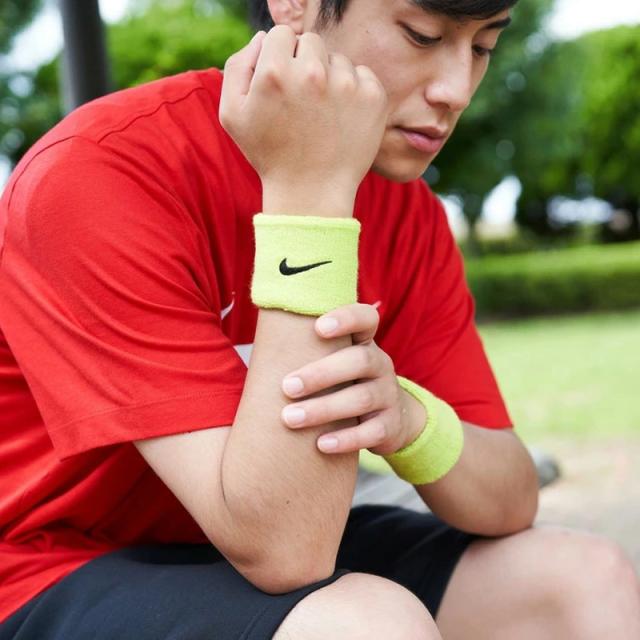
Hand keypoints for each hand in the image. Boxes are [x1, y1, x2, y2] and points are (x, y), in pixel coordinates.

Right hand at [219, 26, 388, 213]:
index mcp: (274, 71)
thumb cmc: (269, 154)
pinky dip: (354, 92)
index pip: (281, 34)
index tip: (283, 85)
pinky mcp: (372, 97)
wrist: (311, 193)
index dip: (279, 58)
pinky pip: (362, 75)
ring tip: (321, 115)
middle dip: (305, 64)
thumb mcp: (232, 114)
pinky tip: (341, 118)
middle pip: (310, 41)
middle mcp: (312, 73)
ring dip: (330, 79)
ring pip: (337, 59)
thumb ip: (238, 66)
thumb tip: (262, 38)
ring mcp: (346, 84)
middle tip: (302, 102)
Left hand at [279, 303, 412, 454]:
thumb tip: (262, 348)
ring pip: (361, 399)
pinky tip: (320, 445)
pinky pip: (372, 432)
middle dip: (320, 374)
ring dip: (323, 409)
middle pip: (360, 361)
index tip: (318, 328)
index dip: (346, 319)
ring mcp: (388, 395)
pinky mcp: (390, 426)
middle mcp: (380, 365)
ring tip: (290, 418)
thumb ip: (312, 352)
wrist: (392, 419)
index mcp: (364, 343)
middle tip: (287, 387)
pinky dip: (346, 439)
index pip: (365, 319)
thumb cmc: (346, 384)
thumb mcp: (337, 363)